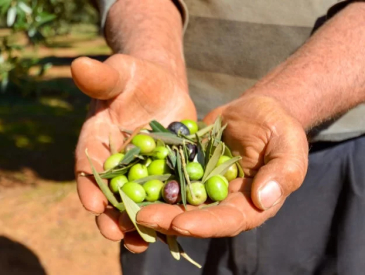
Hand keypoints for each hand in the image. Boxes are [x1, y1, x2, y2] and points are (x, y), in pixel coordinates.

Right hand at [72, 54, 195, 251]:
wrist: (161, 86)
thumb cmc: (134, 77)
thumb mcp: (120, 73)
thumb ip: (101, 77)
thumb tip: (77, 65)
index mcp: (95, 141)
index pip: (87, 165)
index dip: (88, 185)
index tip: (91, 204)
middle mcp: (113, 164)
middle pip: (108, 193)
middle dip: (109, 215)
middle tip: (113, 233)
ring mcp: (138, 173)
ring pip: (134, 203)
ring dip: (136, 224)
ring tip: (141, 243)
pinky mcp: (164, 176)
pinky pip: (163, 199)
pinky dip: (165, 215)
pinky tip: (172, 233)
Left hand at [134, 95, 308, 237]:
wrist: (256, 110)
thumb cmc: (279, 127)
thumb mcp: (288, 143)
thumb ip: (282, 171)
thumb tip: (263, 199)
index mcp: (250, 206)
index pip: (227, 221)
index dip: (203, 224)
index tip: (180, 223)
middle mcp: (222, 204)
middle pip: (194, 217)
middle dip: (166, 219)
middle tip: (140, 217)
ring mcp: (201, 190)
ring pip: (174, 203)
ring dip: (150, 206)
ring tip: (124, 206)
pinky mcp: (185, 173)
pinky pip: (165, 180)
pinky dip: (146, 183)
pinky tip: (124, 182)